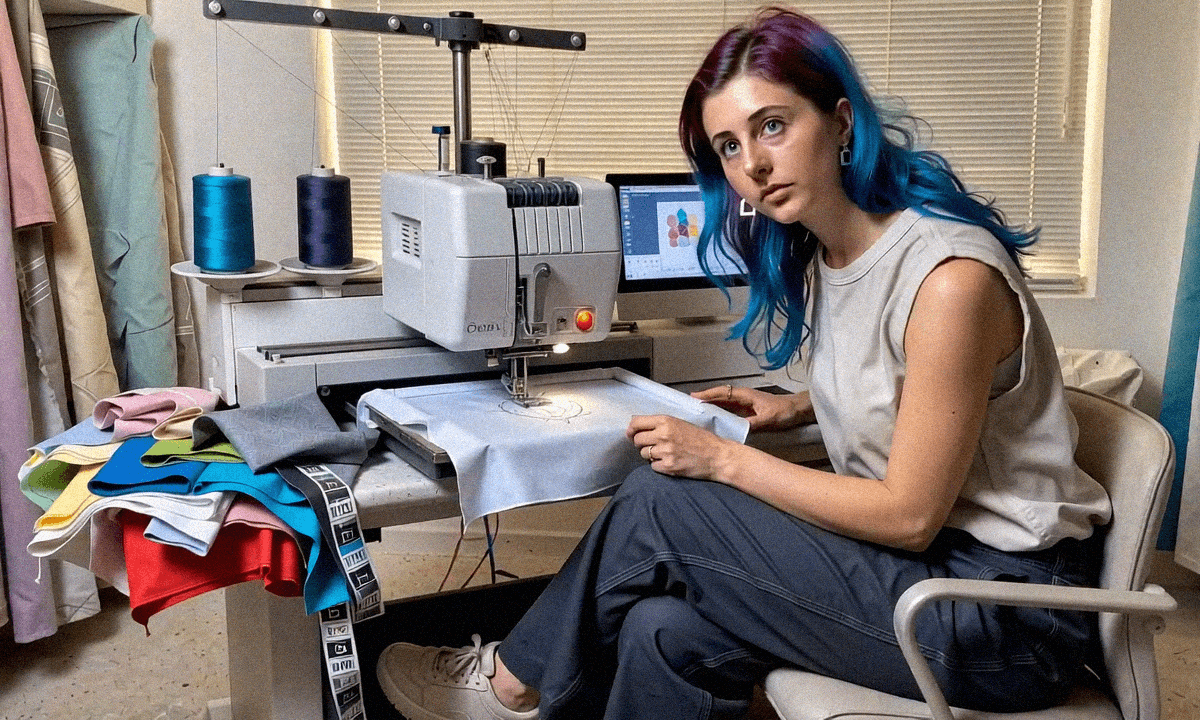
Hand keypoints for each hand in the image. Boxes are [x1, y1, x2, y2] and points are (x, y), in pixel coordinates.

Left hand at [625, 414, 737, 479]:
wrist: (717, 456)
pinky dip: (659, 465)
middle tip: (652, 445)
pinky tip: (670, 462)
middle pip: (637, 440)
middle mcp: (663, 435)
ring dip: (651, 455)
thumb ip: (660, 424)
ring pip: (643, 454)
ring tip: (666, 453)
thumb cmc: (700, 439)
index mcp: (666, 421)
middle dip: (641, 443)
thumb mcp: (680, 423)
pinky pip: (652, 466)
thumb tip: (635, 425)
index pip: (636, 422)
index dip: (631, 429)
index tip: (631, 433)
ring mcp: (665, 451)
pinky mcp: (668, 466)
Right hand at [690, 385, 813, 431]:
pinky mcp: (746, 410)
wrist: (796, 411)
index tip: (693, 398)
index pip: (722, 393)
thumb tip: (739, 428)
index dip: (708, 395)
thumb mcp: (769, 419)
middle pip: (719, 396)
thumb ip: (754, 423)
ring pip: (723, 403)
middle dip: (704, 398)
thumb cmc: (783, 412)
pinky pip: (728, 409)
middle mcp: (742, 397)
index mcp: (745, 395)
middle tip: (687, 404)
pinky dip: (718, 412)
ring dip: (710, 405)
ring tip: (695, 411)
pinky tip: (712, 419)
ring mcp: (744, 403)